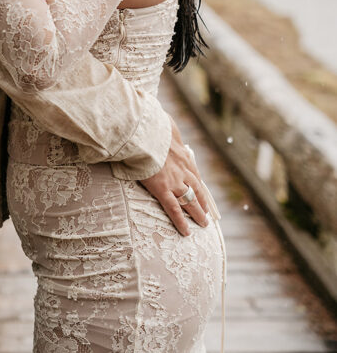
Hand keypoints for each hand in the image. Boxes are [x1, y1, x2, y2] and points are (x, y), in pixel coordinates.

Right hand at [140, 120, 208, 235]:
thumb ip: (166, 126)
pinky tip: (186, 232)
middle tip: (208, 212)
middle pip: (197, 188)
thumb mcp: (163, 123)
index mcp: (182, 153)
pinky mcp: (162, 189)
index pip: (194, 171)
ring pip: (191, 201)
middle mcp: (183, 169)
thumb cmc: (150, 125)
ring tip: (203, 223)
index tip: (201, 190)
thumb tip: (164, 120)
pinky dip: (180, 221)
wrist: (143, 133)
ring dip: (198, 213)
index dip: (198, 182)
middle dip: (204, 201)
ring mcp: (174, 180)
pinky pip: (174, 209)